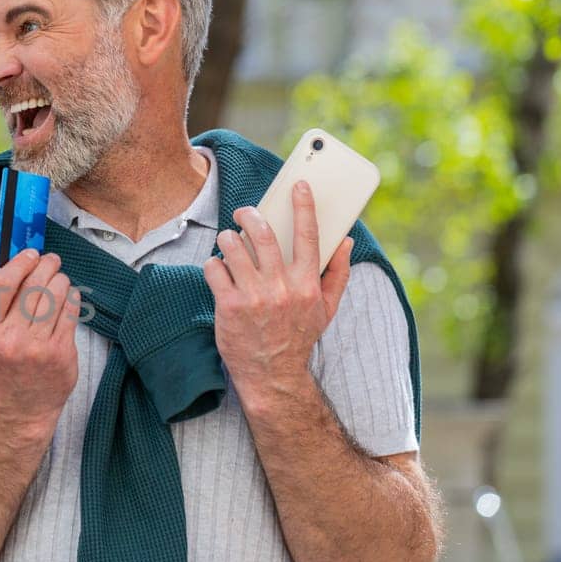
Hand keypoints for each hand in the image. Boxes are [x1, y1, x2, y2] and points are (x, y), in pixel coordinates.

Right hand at [0, 249, 80, 427]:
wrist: (22, 405)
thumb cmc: (8, 363)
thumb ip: (3, 303)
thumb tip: (25, 263)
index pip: (3, 284)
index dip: (20, 262)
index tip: (31, 254)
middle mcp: (10, 338)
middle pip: (33, 286)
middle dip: (46, 266)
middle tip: (51, 261)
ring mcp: (37, 347)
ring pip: (54, 295)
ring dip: (60, 280)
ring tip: (60, 280)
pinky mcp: (60, 353)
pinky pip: (70, 312)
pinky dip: (71, 297)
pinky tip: (69, 296)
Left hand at [203, 180, 351, 394]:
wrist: (272, 375)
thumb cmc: (298, 338)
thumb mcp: (326, 309)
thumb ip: (338, 274)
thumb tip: (347, 242)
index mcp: (307, 284)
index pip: (309, 235)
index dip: (304, 206)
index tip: (299, 185)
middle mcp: (282, 287)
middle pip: (264, 233)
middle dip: (249, 214)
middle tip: (242, 212)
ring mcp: (254, 296)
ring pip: (233, 246)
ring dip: (227, 238)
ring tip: (228, 242)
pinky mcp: (229, 306)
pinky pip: (214, 268)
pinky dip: (213, 264)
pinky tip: (218, 269)